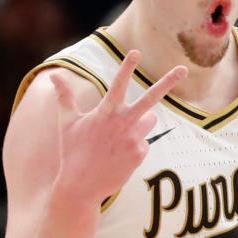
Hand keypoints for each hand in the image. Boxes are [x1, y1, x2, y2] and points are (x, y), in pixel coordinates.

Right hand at [50, 50, 185, 205]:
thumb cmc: (72, 152)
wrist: (81, 185)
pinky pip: (145, 141)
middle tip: (183, 69)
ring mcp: (134, 138)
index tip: (136, 52)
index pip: (118, 85)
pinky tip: (121, 155)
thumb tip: (54, 76)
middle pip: (151, 98)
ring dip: (141, 123)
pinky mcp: (140, 153)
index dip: (126, 68)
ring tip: (119, 138)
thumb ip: (65, 97)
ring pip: (149, 120)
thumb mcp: (66, 123)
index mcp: (105, 113)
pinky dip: (136, 145)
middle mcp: (122, 123)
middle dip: (168, 82)